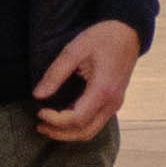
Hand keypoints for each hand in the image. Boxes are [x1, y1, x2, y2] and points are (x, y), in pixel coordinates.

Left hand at [34, 21, 141, 143]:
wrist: (128, 33)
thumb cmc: (102, 38)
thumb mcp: (75, 50)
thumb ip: (56, 73)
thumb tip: (37, 95)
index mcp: (103, 90)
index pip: (77, 119)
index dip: (56, 120)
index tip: (40, 111)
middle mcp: (112, 103)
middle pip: (85, 132)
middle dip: (60, 133)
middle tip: (39, 125)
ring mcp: (115, 104)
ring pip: (91, 130)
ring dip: (69, 133)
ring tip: (48, 126)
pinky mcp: (113, 102)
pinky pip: (96, 122)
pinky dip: (78, 126)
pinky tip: (63, 118)